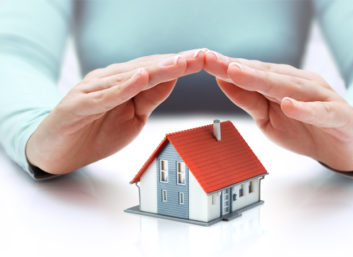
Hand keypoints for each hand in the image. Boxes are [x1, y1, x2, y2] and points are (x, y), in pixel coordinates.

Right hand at [26, 49, 205, 173]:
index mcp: (124, 82)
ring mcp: (92, 90)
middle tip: (200, 56)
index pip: (156, 70)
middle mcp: (109, 80)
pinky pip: (104, 96)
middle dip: (176, 63)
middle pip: (147, 68)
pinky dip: (123, 87)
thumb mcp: (133, 117)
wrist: (57, 151)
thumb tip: (173, 80)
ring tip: (179, 63)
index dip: (180, 65)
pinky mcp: (78, 105)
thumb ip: (150, 98)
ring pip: (129, 77)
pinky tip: (140, 78)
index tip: (205, 60)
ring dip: (156, 70)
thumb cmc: (95, 132)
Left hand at [204, 51, 352, 170]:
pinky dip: (305, 109)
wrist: (346, 145)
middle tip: (211, 60)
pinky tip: (289, 104)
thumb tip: (222, 81)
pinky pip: (320, 111)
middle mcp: (299, 83)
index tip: (202, 59)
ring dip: (262, 80)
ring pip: (289, 87)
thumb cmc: (305, 128)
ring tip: (238, 73)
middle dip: (236, 67)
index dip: (225, 66)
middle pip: (265, 74)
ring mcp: (319, 96)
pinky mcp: (338, 114)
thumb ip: (249, 100)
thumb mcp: (268, 118)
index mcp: (281, 82)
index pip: (250, 72)